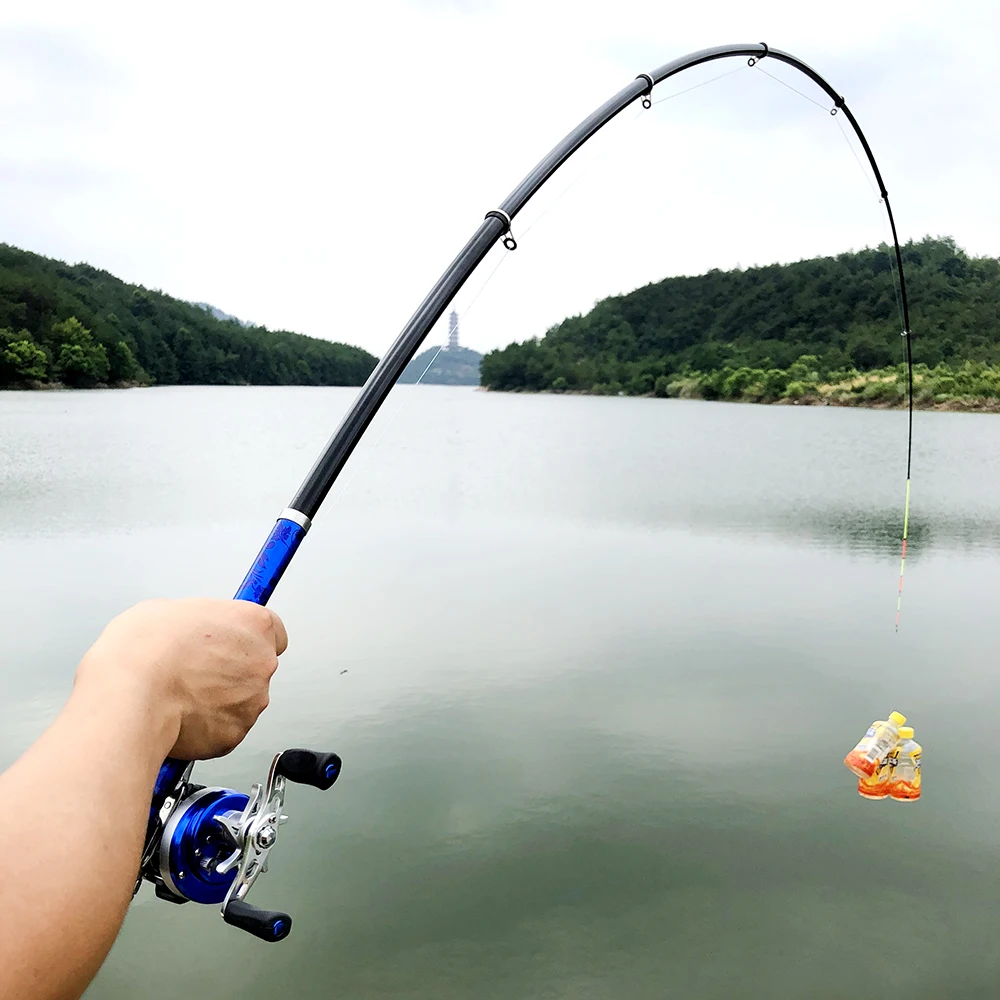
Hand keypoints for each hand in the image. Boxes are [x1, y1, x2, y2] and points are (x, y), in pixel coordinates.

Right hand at [75, 598, 286, 759]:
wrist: (130, 695)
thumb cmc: (145, 649)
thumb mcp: (171, 610)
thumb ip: (201, 621)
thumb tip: (194, 630)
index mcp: (254, 624)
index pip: (274, 631)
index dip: (249, 639)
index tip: (235, 643)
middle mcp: (262, 662)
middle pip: (255, 667)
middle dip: (230, 671)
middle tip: (194, 671)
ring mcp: (252, 700)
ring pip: (241, 701)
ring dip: (219, 700)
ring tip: (179, 694)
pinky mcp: (235, 733)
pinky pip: (224, 729)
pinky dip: (206, 727)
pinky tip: (179, 715)